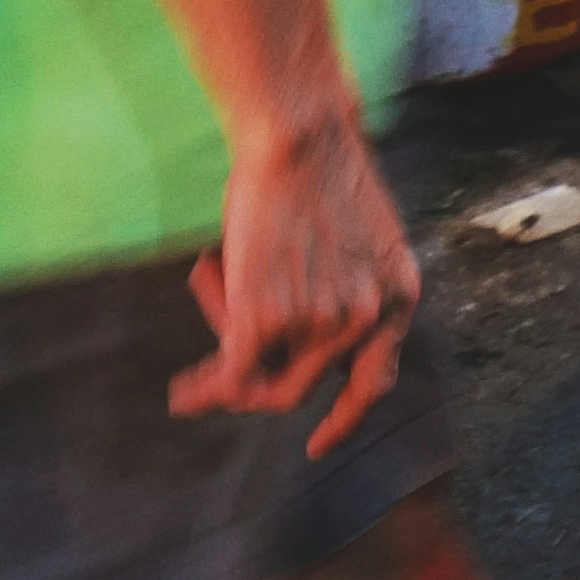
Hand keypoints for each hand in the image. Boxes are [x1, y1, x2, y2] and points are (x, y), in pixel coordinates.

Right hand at [171, 105, 419, 460]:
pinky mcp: (269, 318)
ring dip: (227, 349)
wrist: (302, 136)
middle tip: (228, 322)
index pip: (374, 380)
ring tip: (208, 281)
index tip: (317, 443)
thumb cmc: (320, 169)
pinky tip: (182, 395)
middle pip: (302, 382)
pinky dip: (203, 389)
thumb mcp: (364, 236)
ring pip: (261, 374)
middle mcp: (367, 319)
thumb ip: (351, 285)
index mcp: (397, 298)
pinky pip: (231, 375)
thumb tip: (306, 325)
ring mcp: (320, 324)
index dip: (344, 417)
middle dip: (260, 359)